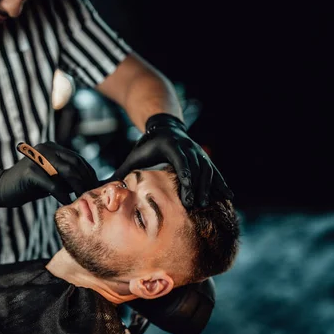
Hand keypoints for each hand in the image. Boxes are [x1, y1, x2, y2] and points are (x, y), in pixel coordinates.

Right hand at [0, 141, 98, 210]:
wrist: (1, 188)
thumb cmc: (29, 186)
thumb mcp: (52, 178)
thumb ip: (67, 177)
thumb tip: (91, 184)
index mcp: (52, 147)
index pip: (77, 159)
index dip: (89, 173)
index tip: (96, 187)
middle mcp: (46, 148)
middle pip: (75, 164)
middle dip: (86, 180)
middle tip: (92, 195)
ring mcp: (37, 158)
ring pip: (67, 172)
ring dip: (78, 187)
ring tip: (83, 199)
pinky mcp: (30, 172)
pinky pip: (53, 185)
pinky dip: (62, 195)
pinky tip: (67, 203)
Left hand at [113, 114, 233, 207]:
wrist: (165, 127)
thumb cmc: (146, 146)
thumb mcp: (134, 156)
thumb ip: (121, 172)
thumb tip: (104, 188)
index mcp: (171, 146)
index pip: (180, 163)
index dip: (185, 179)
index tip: (187, 195)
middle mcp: (189, 148)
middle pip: (196, 169)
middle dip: (198, 188)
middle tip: (197, 207)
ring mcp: (199, 153)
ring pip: (208, 171)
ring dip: (210, 188)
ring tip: (209, 206)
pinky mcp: (204, 159)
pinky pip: (215, 172)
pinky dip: (221, 184)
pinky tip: (229, 197)